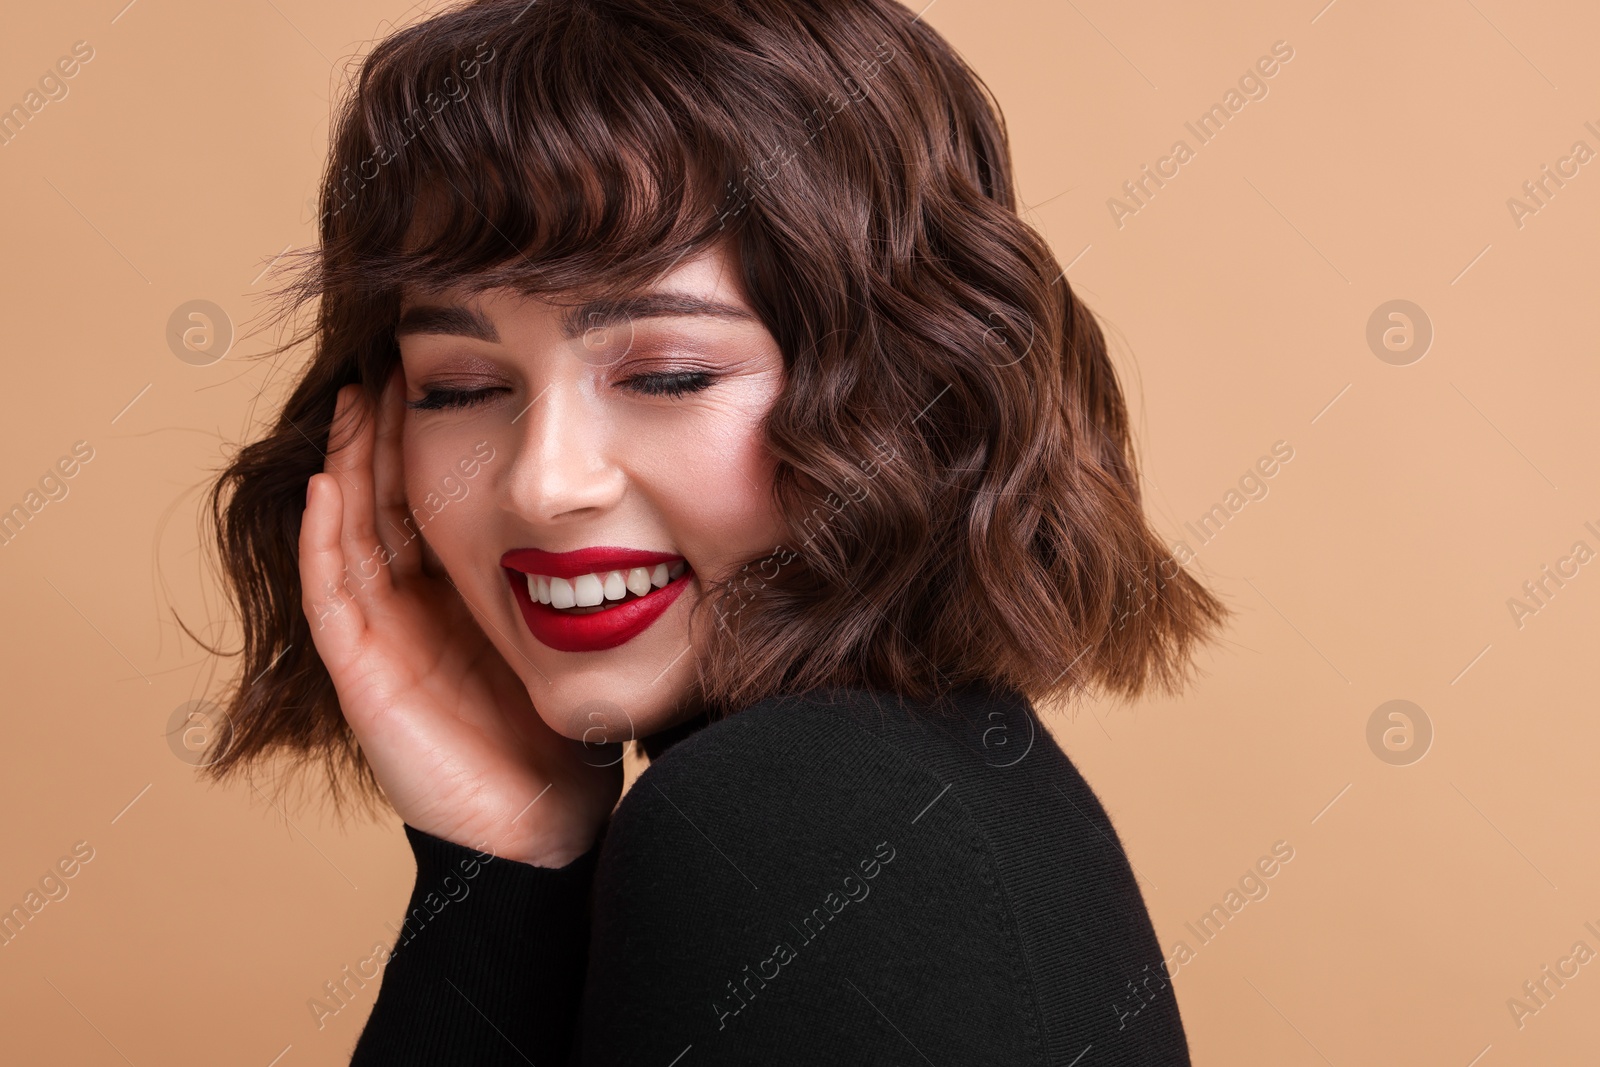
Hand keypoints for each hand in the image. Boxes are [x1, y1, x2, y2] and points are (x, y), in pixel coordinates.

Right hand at [297, 373, 620, 866]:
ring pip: (349, 538)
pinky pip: (333, 597)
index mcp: (456, 602)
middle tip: (386, 372)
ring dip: (348, 472)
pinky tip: (328, 485)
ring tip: (355, 406)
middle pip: (381, 510)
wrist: (547, 826)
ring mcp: (381, 644)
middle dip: (383, 443)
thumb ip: (568, 584)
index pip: (427, 508)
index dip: (425, 447)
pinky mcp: (364, 677)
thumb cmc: (563, 736)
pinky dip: (325, 539)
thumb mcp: (565, 637)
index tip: (437, 380)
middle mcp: (411, 615)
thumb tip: (617, 511)